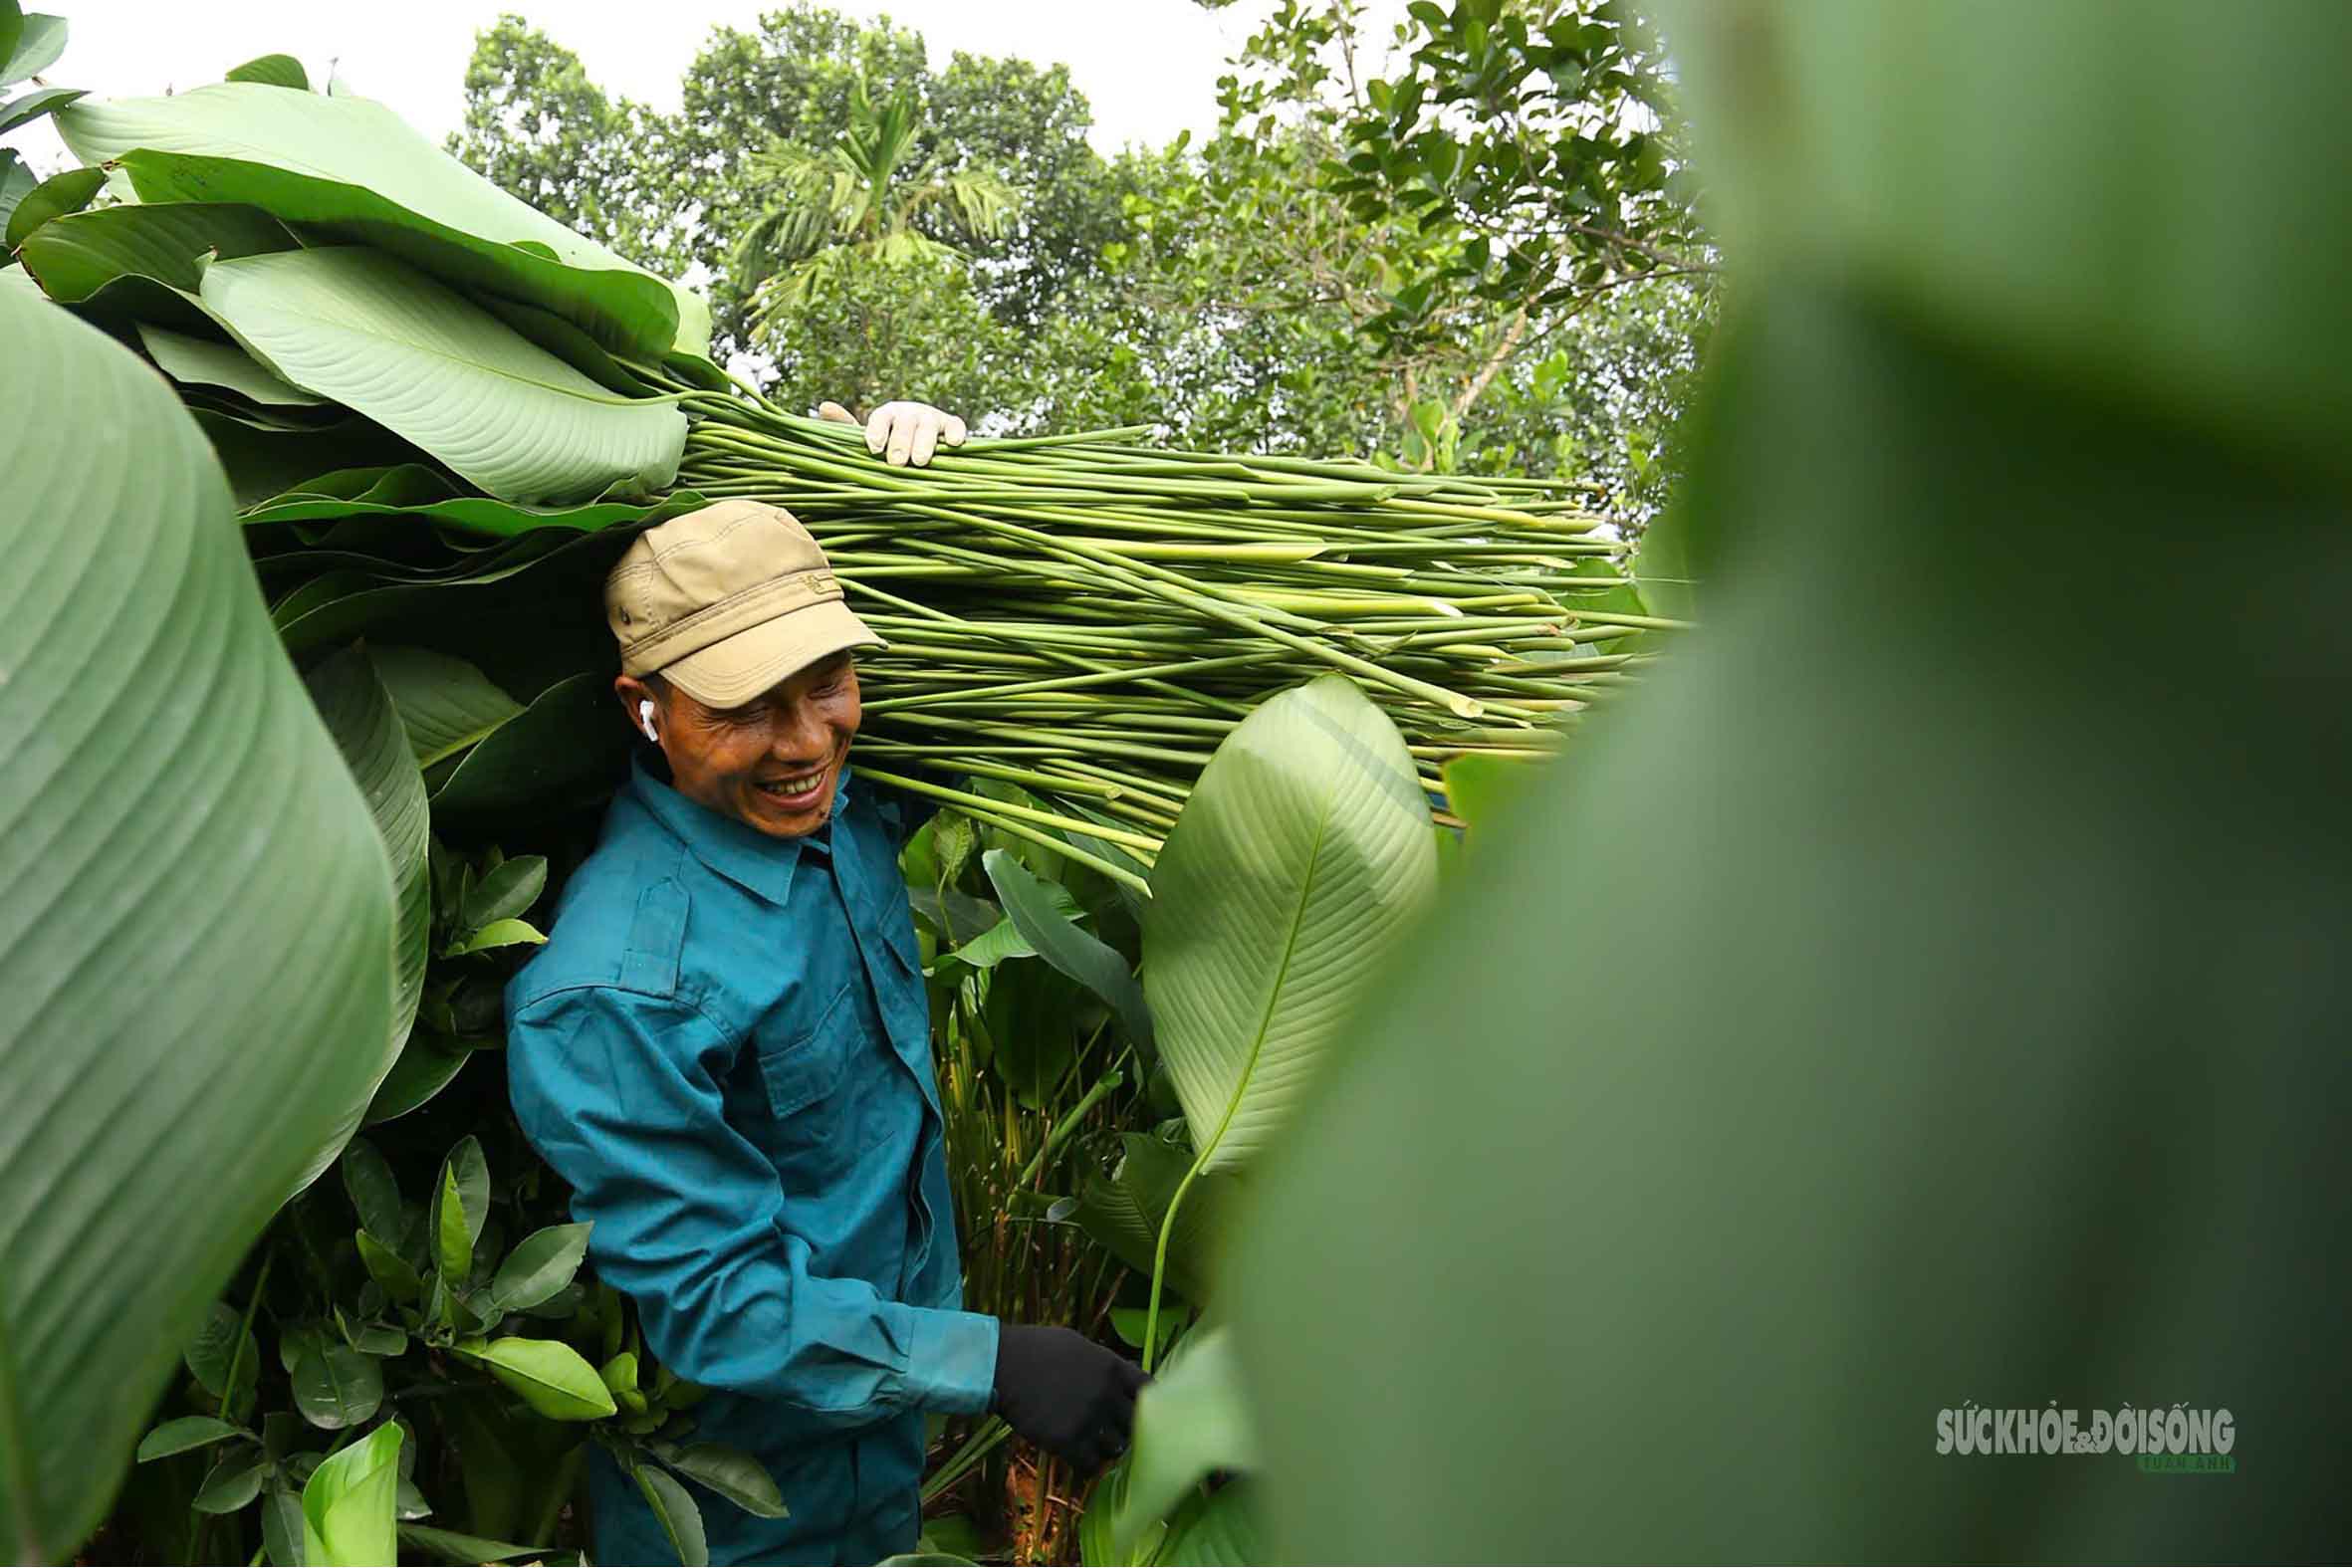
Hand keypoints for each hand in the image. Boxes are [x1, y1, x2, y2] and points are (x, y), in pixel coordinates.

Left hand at [817, 398, 967, 466]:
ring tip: (919, 461)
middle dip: (901, 442)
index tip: (874, 447)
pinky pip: (956, 425)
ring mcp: (932, 418)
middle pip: (906, 424)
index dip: (878, 430)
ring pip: (929, 426)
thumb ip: (846, 426)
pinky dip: (956, 433)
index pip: (881, 417)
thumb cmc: (890, 442)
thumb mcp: (869, 437)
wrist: (921, 442)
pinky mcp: (951, 426)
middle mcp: (909, 412)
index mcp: (887, 414)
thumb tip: (823, 407)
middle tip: (896, 462)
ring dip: (924, 442)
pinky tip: (954, 444)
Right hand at [991, 1324, 1147, 1471]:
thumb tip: (1121, 1377)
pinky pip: (1090, 1464)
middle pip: (1136, 1423)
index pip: (1149, 1389)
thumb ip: (1104, 1364)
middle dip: (1128, 1428)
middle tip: (1117, 1431)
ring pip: (1116, 1448)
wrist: (1002, 1365)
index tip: (1143, 1409)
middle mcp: (1106, 1394)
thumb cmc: (1037, 1349)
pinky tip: (1079, 1456)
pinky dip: (1087, 1464)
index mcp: (1112, 1367)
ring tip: (1096, 1445)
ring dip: (1108, 1448)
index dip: (1149, 1402)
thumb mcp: (1078, 1345)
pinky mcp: (1067, 1441)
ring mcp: (1088, 1420)